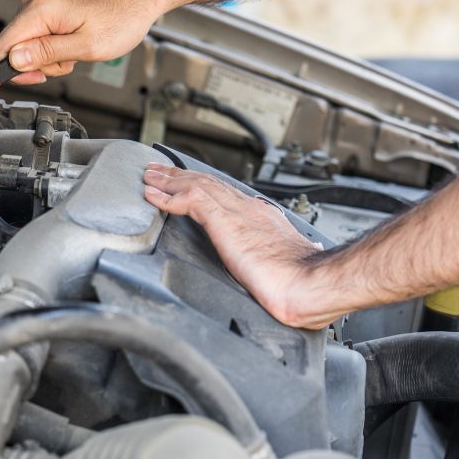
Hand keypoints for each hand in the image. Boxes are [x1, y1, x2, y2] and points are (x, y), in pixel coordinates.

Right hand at [0, 0, 171, 84]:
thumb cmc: (122, 16)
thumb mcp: (87, 46)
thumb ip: (48, 54)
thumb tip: (15, 61)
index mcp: (41, 8)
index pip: (3, 45)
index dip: (15, 69)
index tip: (34, 79)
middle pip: (17, 45)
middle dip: (41, 62)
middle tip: (69, 61)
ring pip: (29, 40)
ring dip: (51, 54)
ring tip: (77, 49)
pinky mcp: (50, 2)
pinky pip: (40, 31)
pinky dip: (56, 43)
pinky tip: (74, 40)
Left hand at [141, 163, 333, 328]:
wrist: (309, 285)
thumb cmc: (303, 286)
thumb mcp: (284, 271)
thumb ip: (274, 267)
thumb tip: (274, 277)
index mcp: (265, 220)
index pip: (228, 196)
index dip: (205, 188)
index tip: (190, 187)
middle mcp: (250, 210)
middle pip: (210, 184)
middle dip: (182, 177)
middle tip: (160, 172)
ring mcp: (237, 213)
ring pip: (196, 186)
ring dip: (169, 181)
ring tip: (149, 178)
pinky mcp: (225, 221)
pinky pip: (189, 200)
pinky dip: (168, 197)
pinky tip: (152, 196)